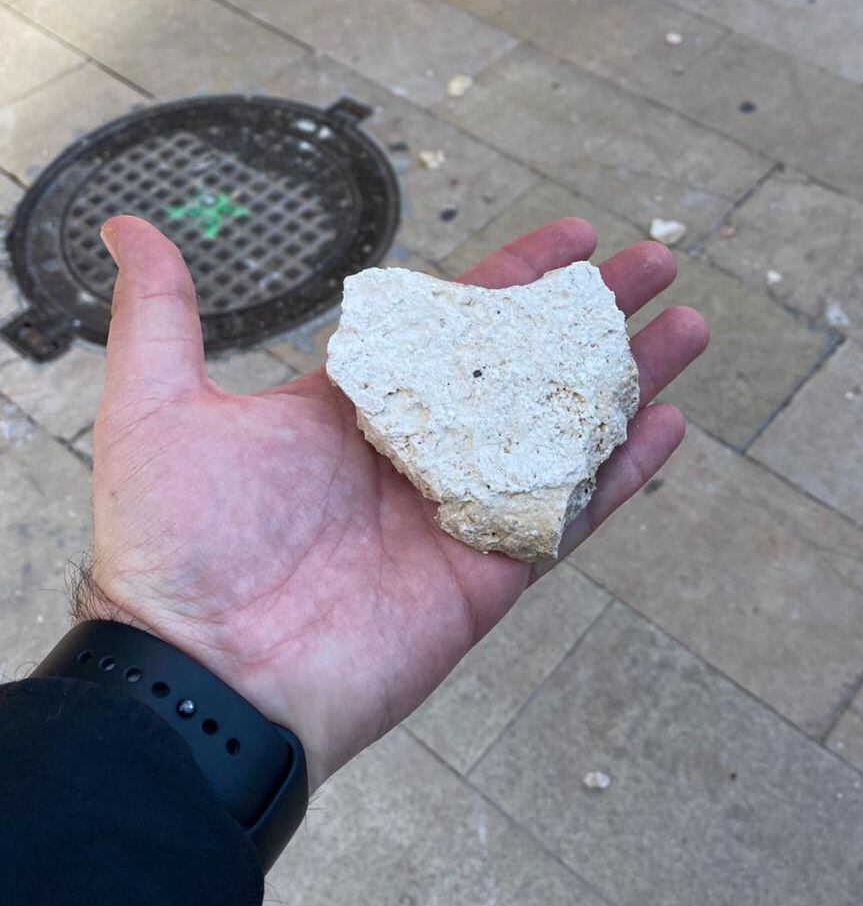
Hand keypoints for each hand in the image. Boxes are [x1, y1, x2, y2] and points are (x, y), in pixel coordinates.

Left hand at [83, 215, 707, 788]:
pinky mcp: (493, 572)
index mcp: (362, 407)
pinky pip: (572, 513)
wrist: (208, 677)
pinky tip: (668, 425)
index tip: (575, 237)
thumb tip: (131, 229)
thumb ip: (163, 315)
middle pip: (529, 367)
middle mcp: (422, 451)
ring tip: (689, 329)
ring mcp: (464, 511)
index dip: (517, 276)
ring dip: (629, 380)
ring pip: (565, 431)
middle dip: (594, 314)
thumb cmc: (177, 548)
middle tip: (655, 267)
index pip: (456, 322)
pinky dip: (624, 473)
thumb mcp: (157, 408)